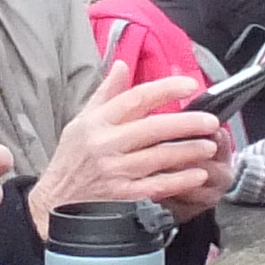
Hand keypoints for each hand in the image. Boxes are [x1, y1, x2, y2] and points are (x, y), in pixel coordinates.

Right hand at [33, 73, 237, 218]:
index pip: (136, 98)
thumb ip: (105, 93)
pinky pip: (156, 186)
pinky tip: (197, 174)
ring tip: (210, 145)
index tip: (190, 85)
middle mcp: (106, 144)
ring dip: (188, 151)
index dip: (165, 89)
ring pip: (158, 158)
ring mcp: (114, 171)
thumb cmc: (71, 157)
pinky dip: (179, 181)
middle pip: (153, 129)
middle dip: (186, 123)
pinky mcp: (121, 195)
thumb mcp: (81, 120)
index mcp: (98, 122)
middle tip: (211, 121)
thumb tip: (121, 65)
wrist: (54, 199)